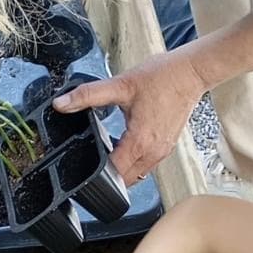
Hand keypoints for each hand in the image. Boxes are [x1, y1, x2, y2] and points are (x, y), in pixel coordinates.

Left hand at [54, 49, 205, 183]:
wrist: (191, 73)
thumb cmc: (162, 77)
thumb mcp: (120, 85)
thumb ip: (88, 95)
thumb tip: (62, 103)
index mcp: (140, 142)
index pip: (114, 173)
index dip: (97, 172)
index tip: (85, 165)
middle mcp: (153, 153)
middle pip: (125, 180)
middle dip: (108, 174)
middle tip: (93, 161)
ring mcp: (162, 152)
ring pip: (137, 176)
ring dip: (122, 170)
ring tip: (109, 154)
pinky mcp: (167, 148)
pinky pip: (146, 166)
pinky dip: (134, 163)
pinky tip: (126, 146)